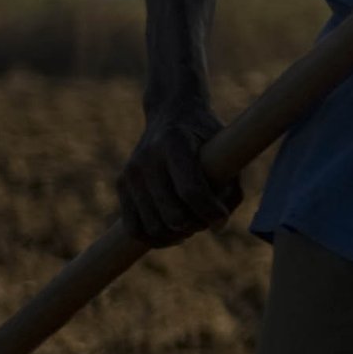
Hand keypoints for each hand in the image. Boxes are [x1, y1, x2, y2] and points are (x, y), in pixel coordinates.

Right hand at [118, 101, 236, 246]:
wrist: (171, 114)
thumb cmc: (206, 138)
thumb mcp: (227, 152)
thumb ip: (231, 188)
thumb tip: (218, 225)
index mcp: (175, 143)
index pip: (191, 190)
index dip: (210, 212)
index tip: (222, 218)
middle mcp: (147, 158)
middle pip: (172, 214)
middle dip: (196, 225)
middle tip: (207, 221)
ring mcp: (131, 172)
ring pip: (153, 226)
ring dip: (177, 235)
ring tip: (192, 225)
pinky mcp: (121, 184)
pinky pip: (133, 229)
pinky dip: (155, 239)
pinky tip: (173, 233)